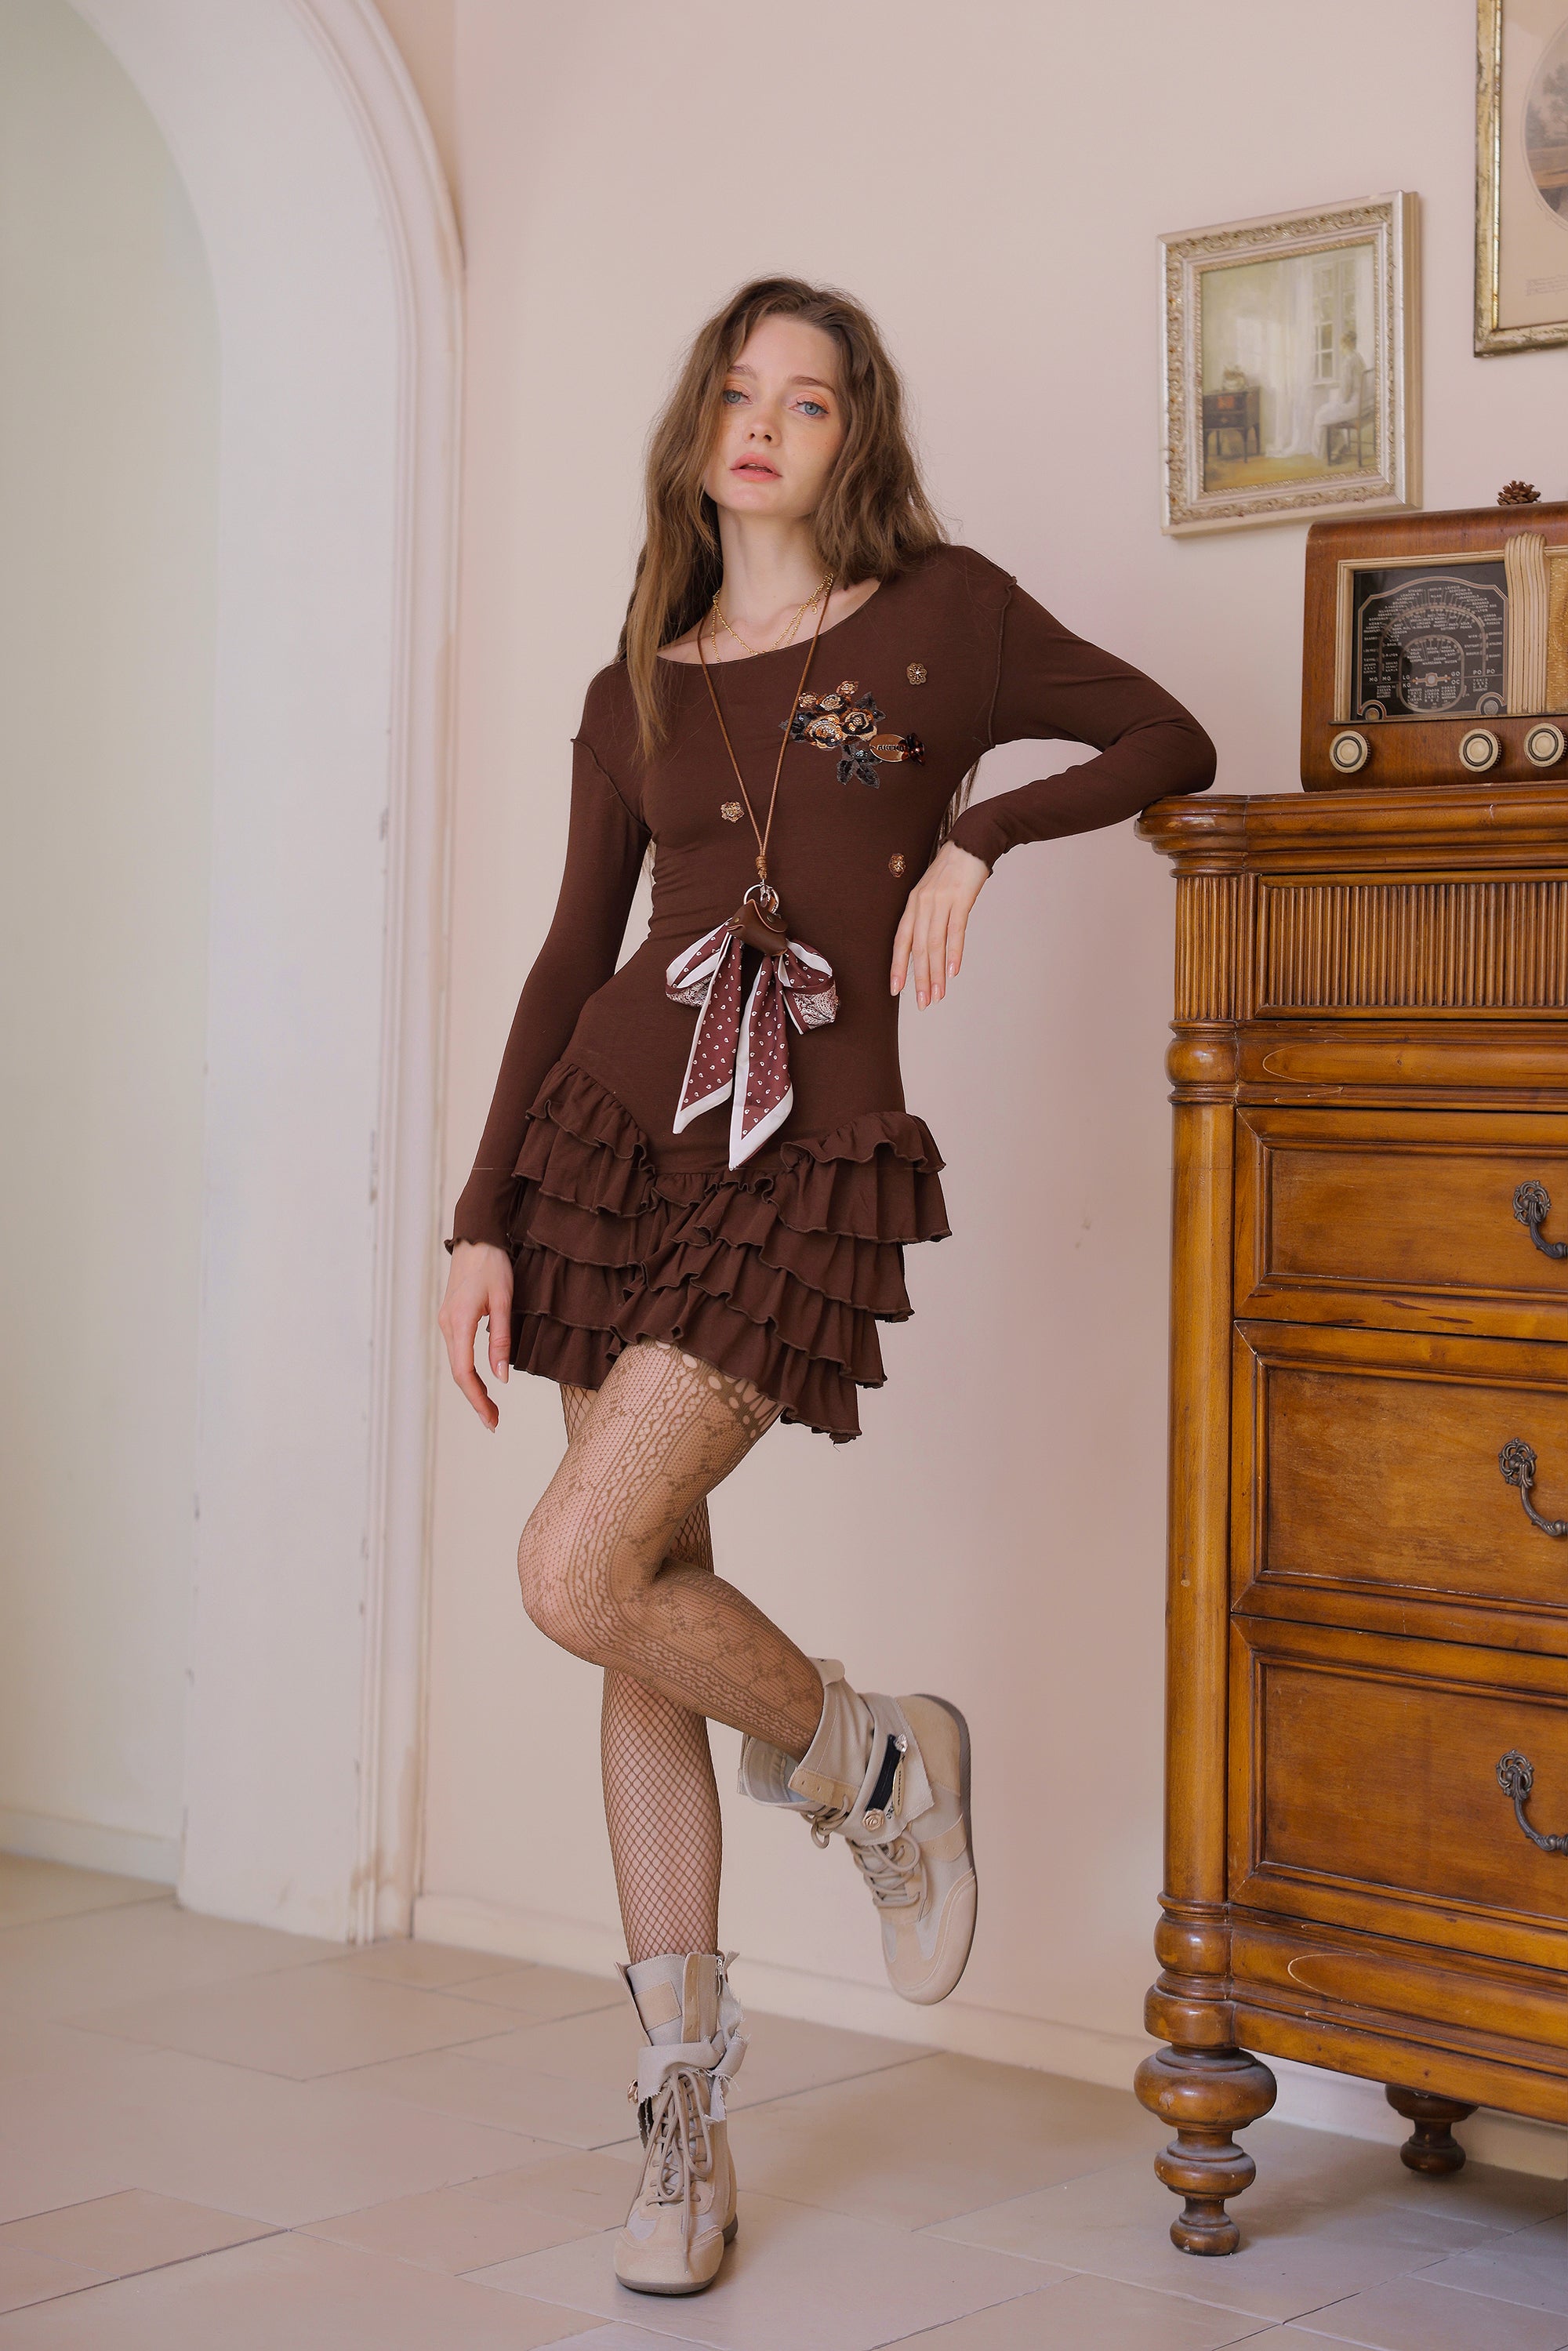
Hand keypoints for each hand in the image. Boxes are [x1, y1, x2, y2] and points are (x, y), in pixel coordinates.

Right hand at [438, 1240, 514, 1429]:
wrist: (477, 1238)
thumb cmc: (493, 1265)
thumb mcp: (504, 1301)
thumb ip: (501, 1339)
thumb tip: (501, 1377)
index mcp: (459, 1322)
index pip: (464, 1372)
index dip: (478, 1399)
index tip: (492, 1420)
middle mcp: (447, 1325)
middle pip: (458, 1373)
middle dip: (476, 1400)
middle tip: (494, 1422)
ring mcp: (446, 1322)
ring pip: (457, 1364)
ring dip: (472, 1388)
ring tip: (491, 1408)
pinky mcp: (451, 1318)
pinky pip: (458, 1352)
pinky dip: (469, 1372)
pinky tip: (482, 1382)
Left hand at [890, 840, 989, 1006]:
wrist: (970, 843)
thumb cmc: (951, 871)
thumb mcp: (931, 892)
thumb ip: (925, 917)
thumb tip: (925, 946)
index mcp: (912, 905)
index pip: (901, 941)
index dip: (897, 966)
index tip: (896, 990)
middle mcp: (922, 904)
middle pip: (919, 948)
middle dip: (920, 979)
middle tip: (922, 1003)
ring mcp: (941, 901)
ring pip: (935, 944)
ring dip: (937, 973)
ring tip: (938, 995)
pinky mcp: (960, 899)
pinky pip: (955, 930)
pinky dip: (954, 952)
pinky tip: (954, 971)